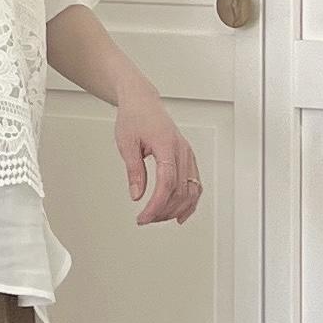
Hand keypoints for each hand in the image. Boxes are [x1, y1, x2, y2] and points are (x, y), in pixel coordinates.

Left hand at [115, 91, 201, 225]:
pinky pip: (195, 184)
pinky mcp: (188, 158)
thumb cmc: (134, 118)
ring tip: (157, 218)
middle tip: (145, 219)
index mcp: (167, 145)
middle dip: (163, 211)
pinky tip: (180, 215)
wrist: (143, 103)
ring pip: (191, 190)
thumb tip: (137, 196)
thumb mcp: (127, 144)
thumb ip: (134, 171)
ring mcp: (188, 154)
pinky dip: (190, 202)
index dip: (156, 205)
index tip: (144, 217)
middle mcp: (182, 150)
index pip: (166, 183)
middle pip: (180, 191)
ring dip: (175, 209)